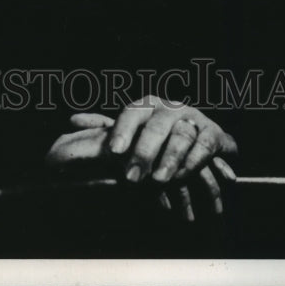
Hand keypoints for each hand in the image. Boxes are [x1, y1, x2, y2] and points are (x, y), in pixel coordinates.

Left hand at [45, 99, 236, 220]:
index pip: (132, 113)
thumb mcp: (130, 133)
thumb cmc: (156, 137)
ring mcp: (192, 118)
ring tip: (159, 179)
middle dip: (144, 152)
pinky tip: (182, 176)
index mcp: (146, 105)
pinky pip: (204, 145)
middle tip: (133, 178)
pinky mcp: (213, 133)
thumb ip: (102, 128)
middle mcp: (169, 108)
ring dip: (170, 158)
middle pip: (156, 125)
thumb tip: (71, 120)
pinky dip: (193, 161)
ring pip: (181, 135)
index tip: (113, 152)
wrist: (198, 138)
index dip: (123, 131)